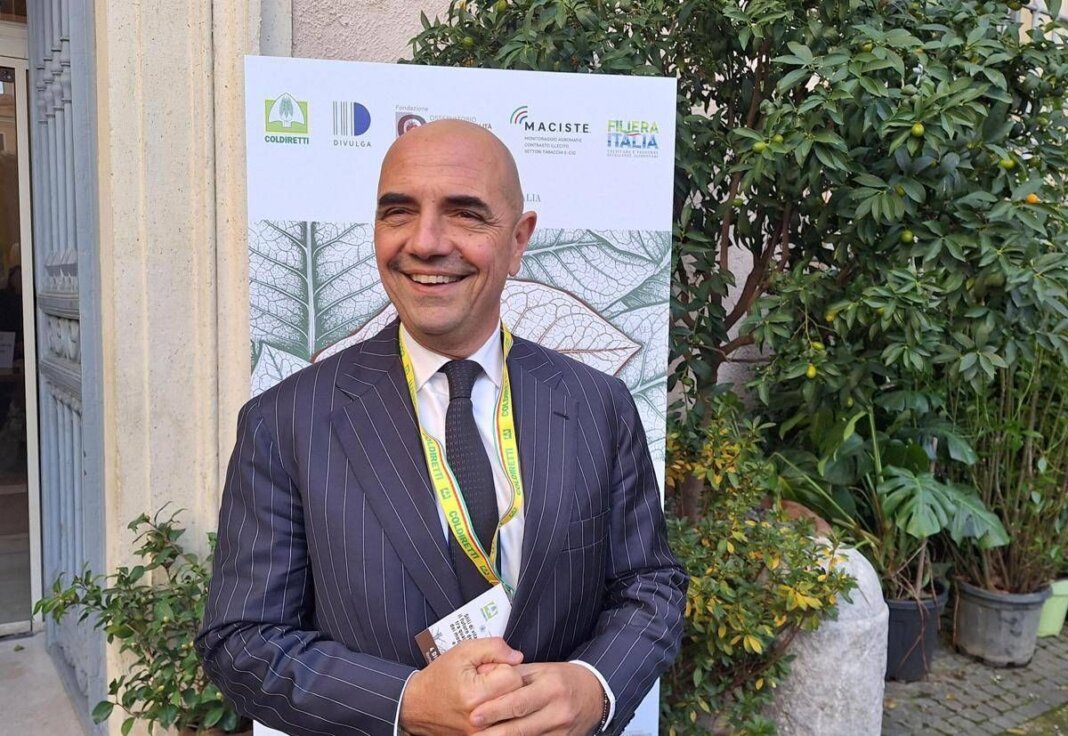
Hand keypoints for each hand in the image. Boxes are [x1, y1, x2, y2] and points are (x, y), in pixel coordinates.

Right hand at [400, 638, 524, 735]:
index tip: (488, 668)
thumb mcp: (462, 651)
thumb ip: (493, 648)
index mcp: (474, 694)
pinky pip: (504, 721)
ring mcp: (481, 731)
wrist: (417, 705)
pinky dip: (499, 710)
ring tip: (486, 692)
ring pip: (512, 710)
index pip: (513, 677)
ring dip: (503, 697)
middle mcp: (479, 718)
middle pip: (516, 695)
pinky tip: (487, 703)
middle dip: (505, 682)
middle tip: (487, 680)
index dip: (503, 666)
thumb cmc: (438, 677)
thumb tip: (517, 657)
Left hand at [469, 662, 603, 735]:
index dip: (495, 711)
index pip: (519, 702)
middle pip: (521, 727)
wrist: (595, 694)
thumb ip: (514, 675)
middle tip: (472, 734)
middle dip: (493, 734)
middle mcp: (558, 711)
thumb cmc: (562, 679)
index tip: (474, 716)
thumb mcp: (541, 669)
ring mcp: (562, 731)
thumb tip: (486, 678)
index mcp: (551, 687)